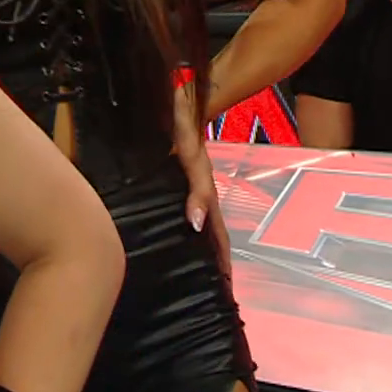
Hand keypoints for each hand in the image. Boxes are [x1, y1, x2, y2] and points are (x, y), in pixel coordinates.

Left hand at [173, 81, 231, 276]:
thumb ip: (198, 191)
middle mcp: (197, 196)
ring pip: (192, 226)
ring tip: (188, 274)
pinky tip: (166, 239)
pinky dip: (179, 230)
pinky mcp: (170, 184)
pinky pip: (178, 212)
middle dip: (210, 262)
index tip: (225, 287)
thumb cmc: (188, 130)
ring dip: (194, 249)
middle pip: (208, 235)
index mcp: (206, 195)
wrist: (179, 101)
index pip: (218, 235)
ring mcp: (185, 191)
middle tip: (206, 289)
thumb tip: (197, 225)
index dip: (222, 260)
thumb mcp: (195, 161)